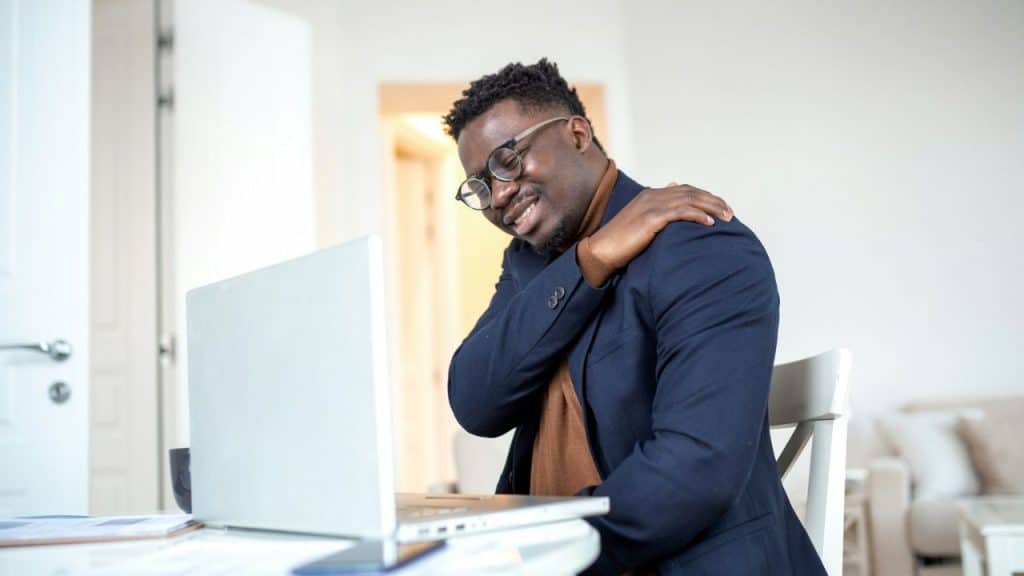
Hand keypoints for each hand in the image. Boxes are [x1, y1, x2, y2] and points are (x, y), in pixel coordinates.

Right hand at [587, 183, 731, 271]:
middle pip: (691, 192)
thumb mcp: (640, 225)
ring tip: (727, 217)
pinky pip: (680, 212)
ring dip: (711, 207)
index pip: (685, 190)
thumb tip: (671, 214)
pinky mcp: (650, 218)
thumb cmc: (620, 243)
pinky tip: (709, 222)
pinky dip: (697, 215)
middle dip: (713, 201)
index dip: (705, 197)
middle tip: (730, 212)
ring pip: (689, 200)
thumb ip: (656, 215)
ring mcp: (651, 205)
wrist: (601, 251)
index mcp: (650, 195)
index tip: (721, 208)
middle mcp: (652, 196)